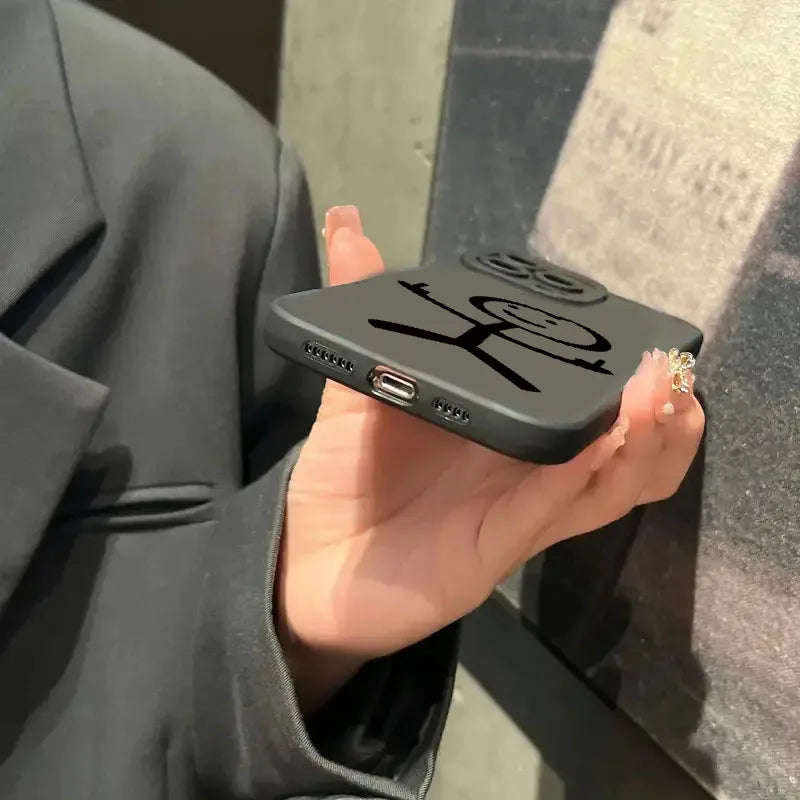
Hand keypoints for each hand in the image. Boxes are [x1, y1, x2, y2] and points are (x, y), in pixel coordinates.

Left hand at [277, 206, 704, 712]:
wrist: (305, 562)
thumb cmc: (343, 475)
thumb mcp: (359, 387)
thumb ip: (365, 311)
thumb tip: (347, 223)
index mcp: (507, 434)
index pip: (589, 409)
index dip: (630, 379)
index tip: (646, 335)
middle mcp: (525, 474)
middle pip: (624, 453)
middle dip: (661, 413)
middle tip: (672, 366)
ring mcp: (515, 514)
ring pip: (609, 486)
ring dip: (642, 440)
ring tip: (660, 391)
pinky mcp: (492, 550)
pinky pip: (548, 510)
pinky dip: (577, 473)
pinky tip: (597, 438)